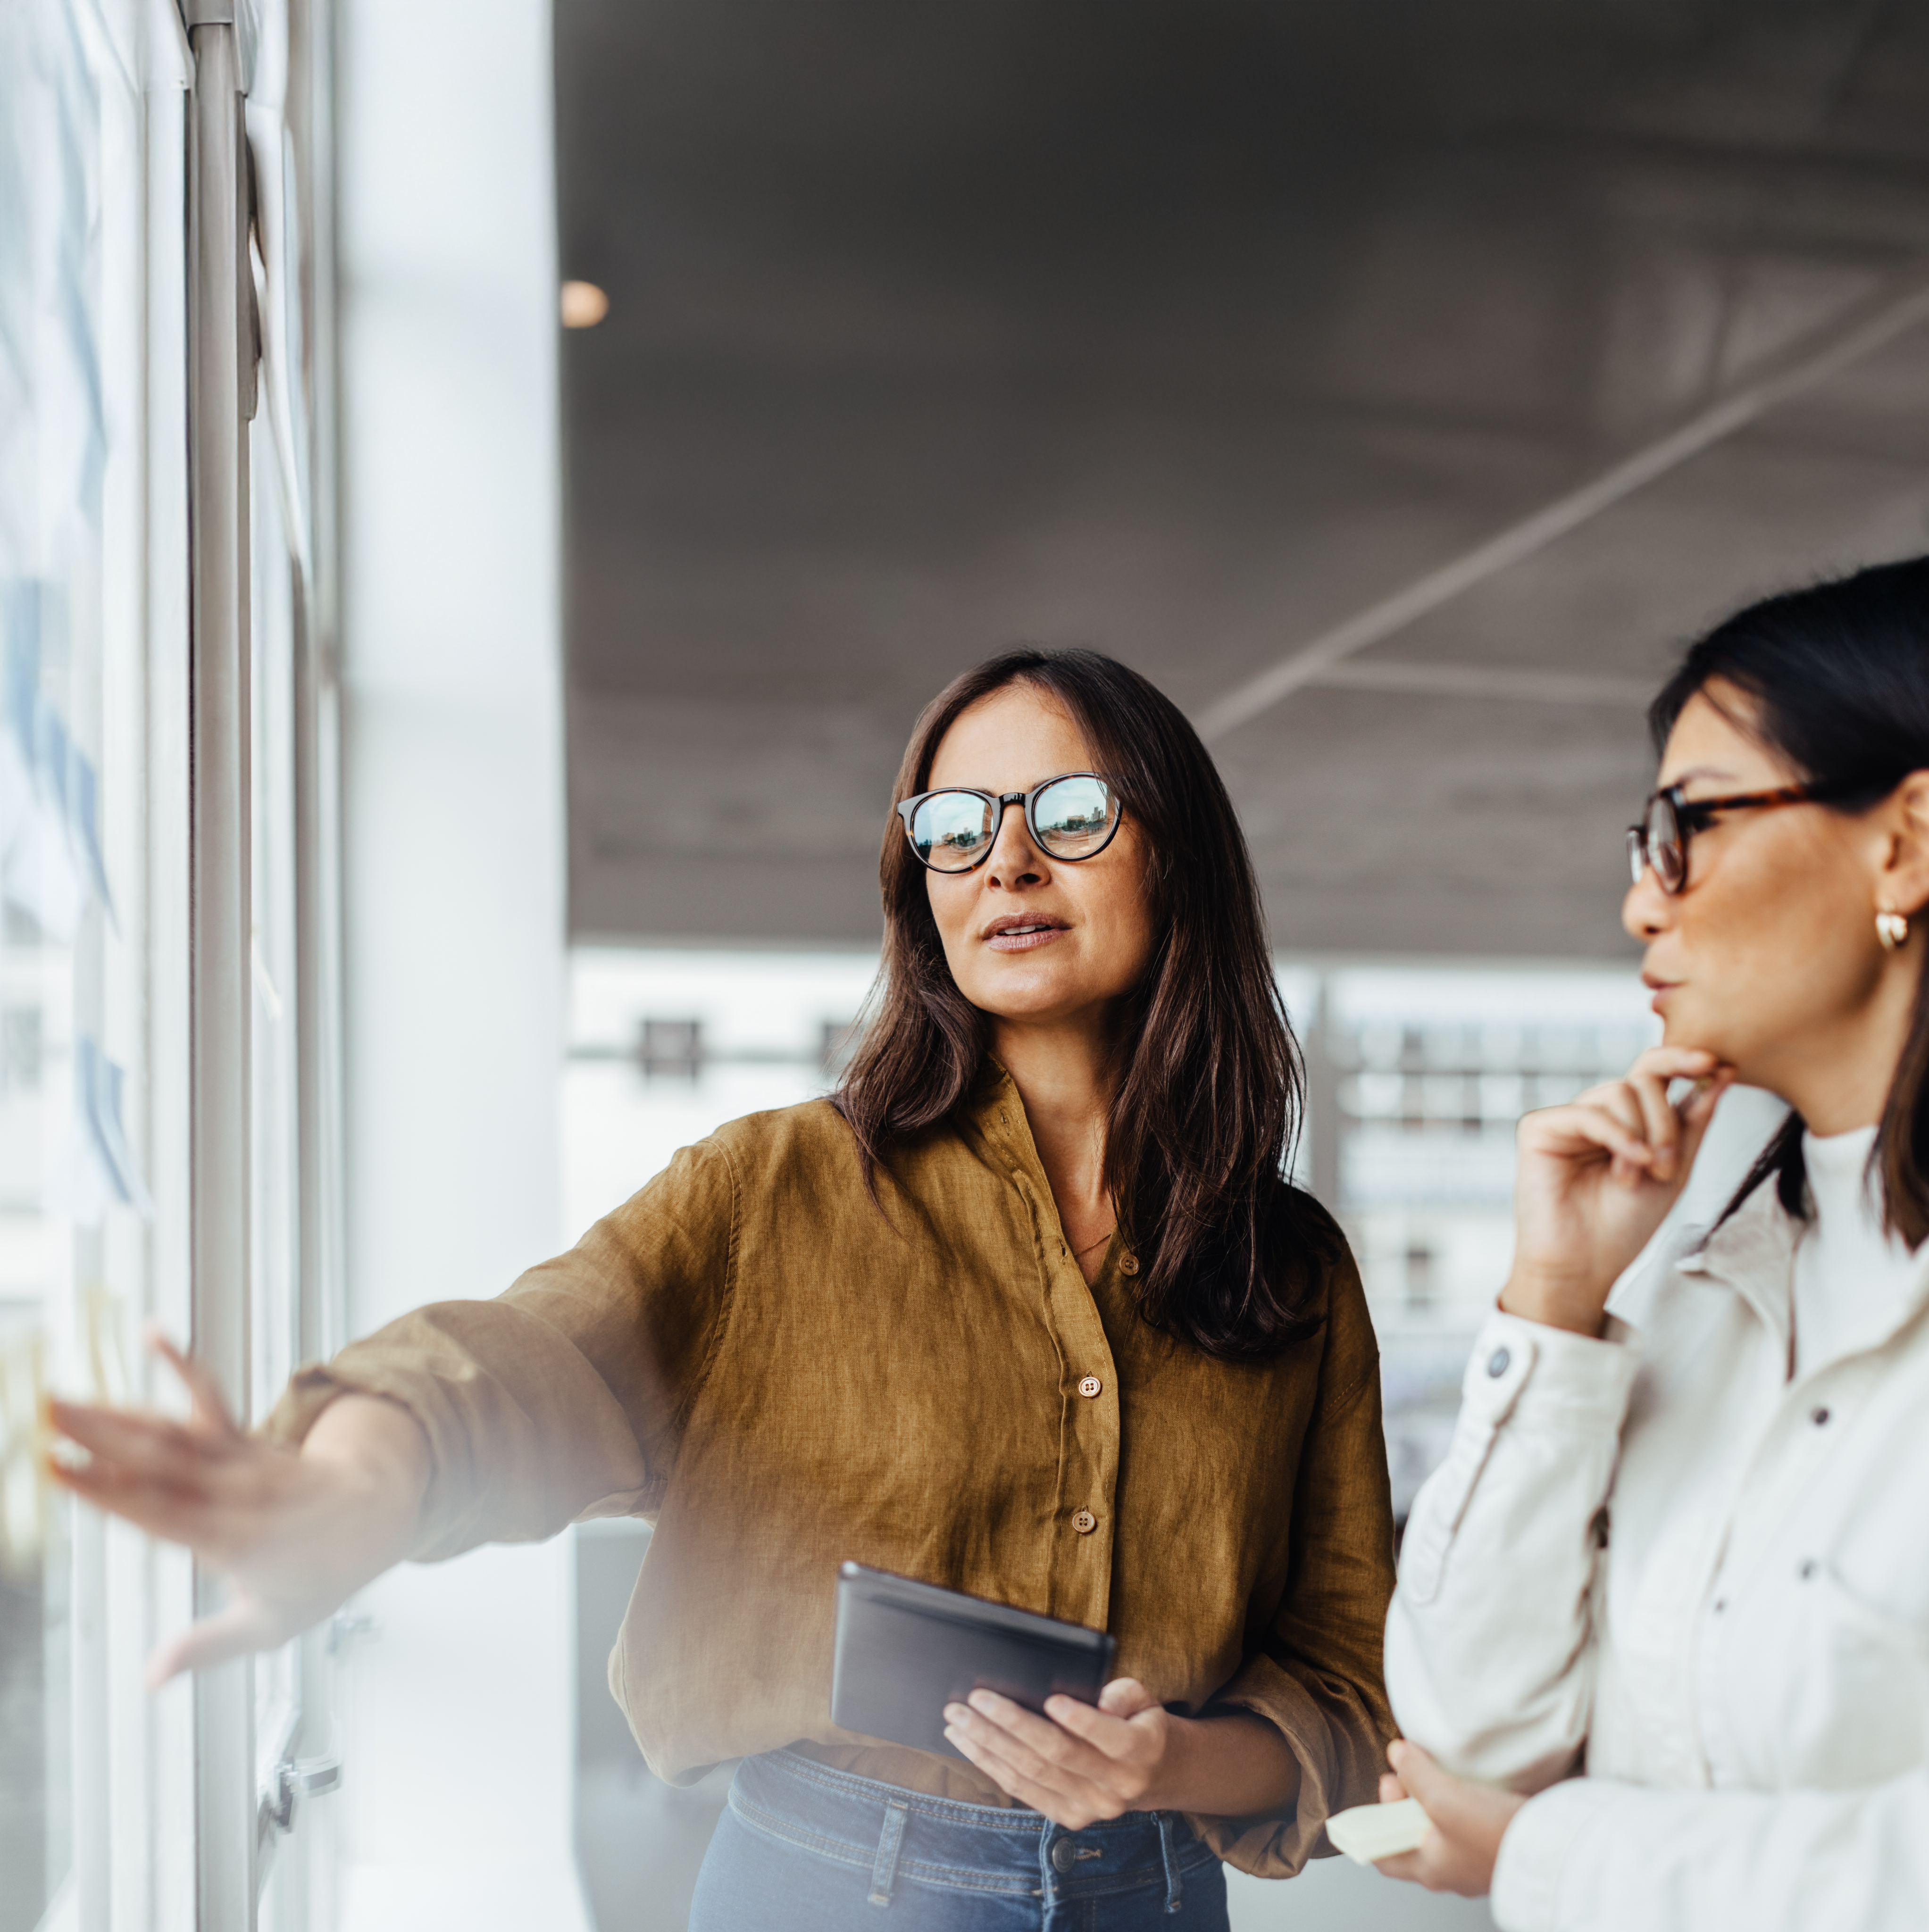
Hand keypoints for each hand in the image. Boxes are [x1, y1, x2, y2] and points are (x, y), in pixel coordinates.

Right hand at [49, 1331, 428, 1684]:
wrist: (382, 1511)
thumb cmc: (322, 1573)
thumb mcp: (271, 1625)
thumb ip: (207, 1647)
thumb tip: (149, 1678)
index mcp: (232, 1539)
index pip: (158, 1512)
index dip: (106, 1490)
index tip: (58, 1468)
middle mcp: (233, 1490)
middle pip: (156, 1460)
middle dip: (96, 1437)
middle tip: (41, 1415)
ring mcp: (241, 1458)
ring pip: (171, 1430)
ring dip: (114, 1410)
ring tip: (59, 1393)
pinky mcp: (245, 1437)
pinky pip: (209, 1397)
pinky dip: (181, 1364)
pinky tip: (151, 1334)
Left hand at [943, 1678, 1299, 1825]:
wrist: (1156, 1774)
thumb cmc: (1140, 1722)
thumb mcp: (1145, 1700)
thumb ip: (1123, 1694)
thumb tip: (1095, 1698)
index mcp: (1140, 1752)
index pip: (1109, 1737)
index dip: (1080, 1720)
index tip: (1051, 1698)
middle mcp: (1114, 1787)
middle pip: (1055, 1755)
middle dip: (1010, 1724)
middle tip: (975, 1698)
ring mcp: (1089, 1808)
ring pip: (1031, 1775)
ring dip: (988, 1745)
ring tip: (957, 1718)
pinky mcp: (1068, 1817)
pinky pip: (1024, 1791)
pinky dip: (992, 1766)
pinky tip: (969, 1743)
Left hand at [1372, 1739, 1525, 1896]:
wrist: (1552, 1846)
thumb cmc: (1495, 1835)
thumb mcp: (1443, 1798)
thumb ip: (1415, 1774)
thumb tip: (1397, 1754)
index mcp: (1429, 1868)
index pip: (1384, 1855)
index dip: (1375, 1822)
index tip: (1384, 1787)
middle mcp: (1450, 1870)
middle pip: (1411, 1835)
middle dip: (1405, 1800)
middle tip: (1409, 1769)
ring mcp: (1474, 1860)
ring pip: (1439, 1827)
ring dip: (1433, 1798)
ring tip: (1436, 1771)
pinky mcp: (1495, 1847)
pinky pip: (1466, 1824)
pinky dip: (1459, 1803)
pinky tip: (1465, 1784)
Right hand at [1502, 1046, 1733, 1334]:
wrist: (1585, 1264)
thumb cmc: (1625, 1226)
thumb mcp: (1676, 1169)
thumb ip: (1694, 1122)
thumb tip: (1721, 1073)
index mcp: (1629, 1121)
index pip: (1653, 1073)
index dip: (1682, 1059)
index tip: (1715, 1063)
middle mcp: (1598, 1114)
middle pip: (1643, 1079)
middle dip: (1667, 1121)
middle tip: (1669, 1166)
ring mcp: (1569, 1119)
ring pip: (1620, 1092)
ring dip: (1644, 1135)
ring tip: (1640, 1175)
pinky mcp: (1540, 1128)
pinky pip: (1588, 1113)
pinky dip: (1617, 1136)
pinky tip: (1627, 1166)